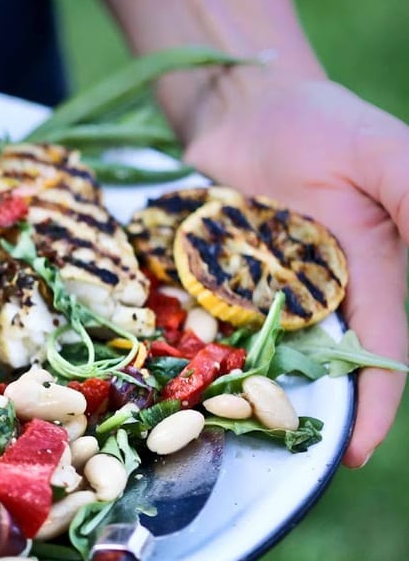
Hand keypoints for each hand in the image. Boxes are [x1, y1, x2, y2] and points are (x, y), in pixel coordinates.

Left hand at [183, 70, 408, 466]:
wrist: (243, 104)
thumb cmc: (316, 121)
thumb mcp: (379, 150)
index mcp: (370, 273)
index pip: (381, 350)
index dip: (375, 404)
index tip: (352, 452)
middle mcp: (320, 292)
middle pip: (320, 366)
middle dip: (304, 410)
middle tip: (274, 456)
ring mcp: (267, 289)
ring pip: (263, 354)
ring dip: (250, 390)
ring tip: (220, 429)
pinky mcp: (220, 279)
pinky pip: (213, 324)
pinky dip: (205, 350)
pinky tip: (179, 377)